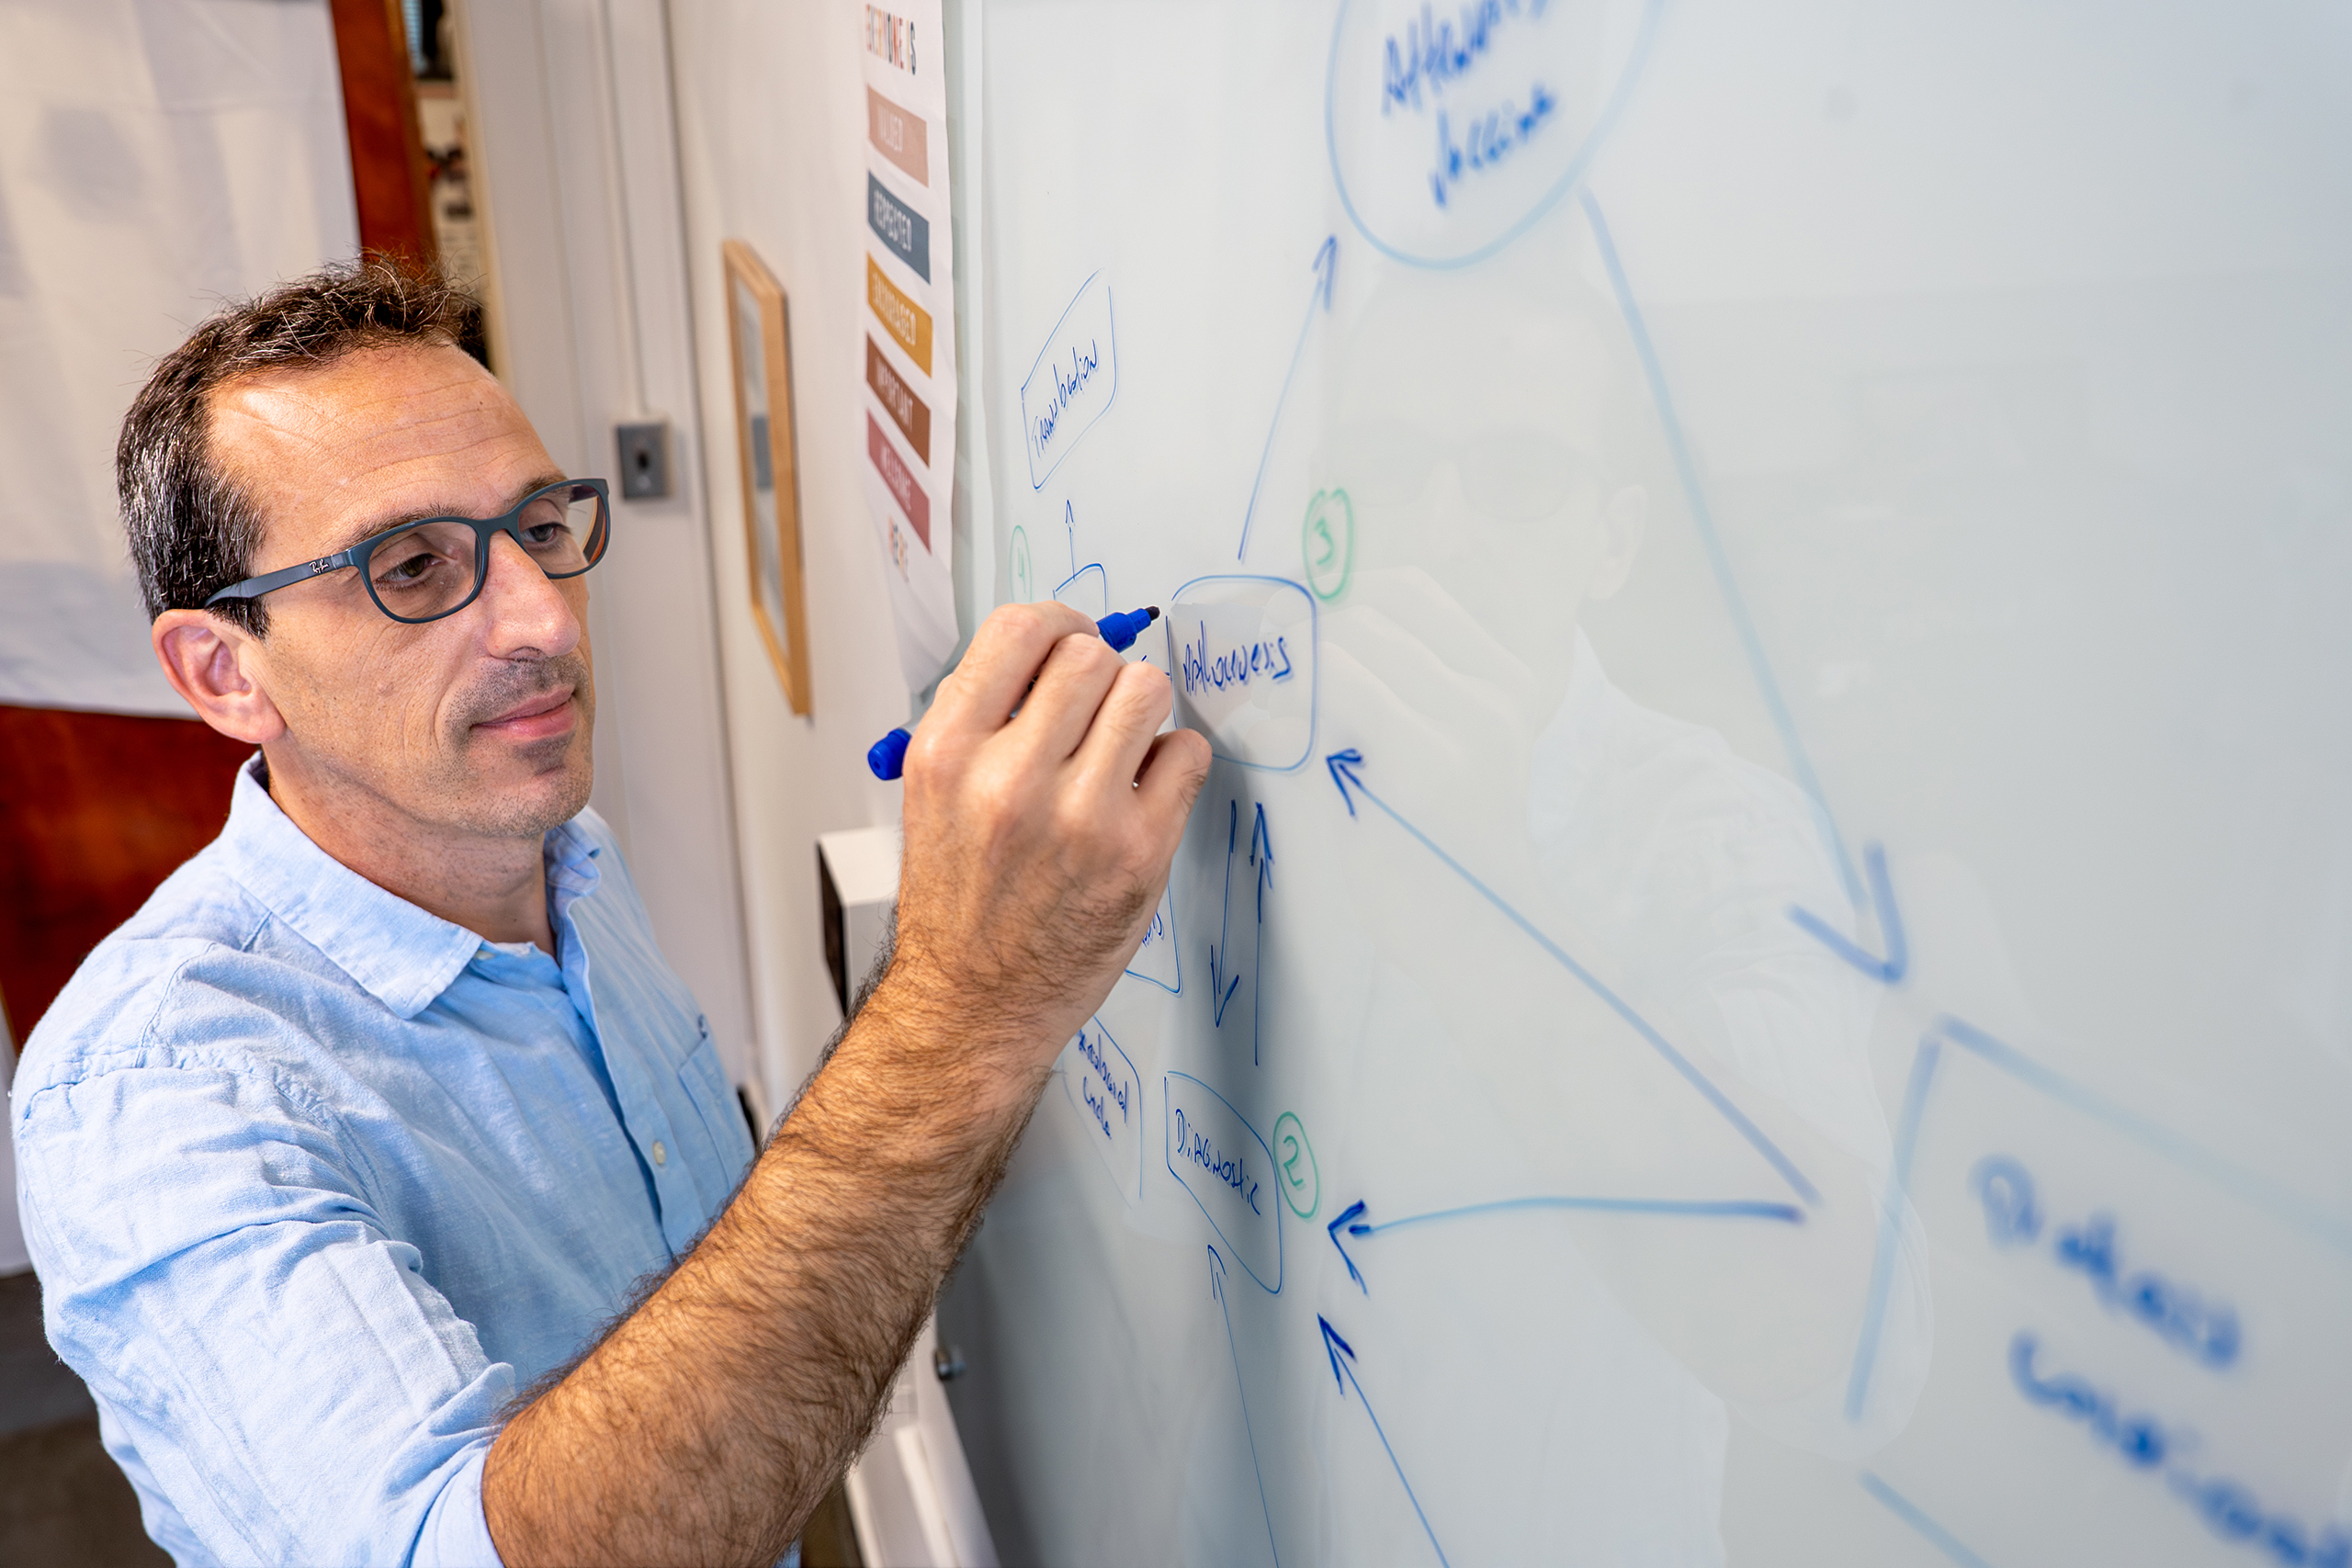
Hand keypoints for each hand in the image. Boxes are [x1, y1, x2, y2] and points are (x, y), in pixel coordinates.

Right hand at [879, 603, 1210, 1081]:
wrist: (973, 1003)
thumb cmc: (959, 901)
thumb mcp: (934, 794)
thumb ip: (984, 718)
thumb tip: (1052, 648)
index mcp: (946, 753)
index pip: (1018, 631)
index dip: (1058, 623)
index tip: (1072, 640)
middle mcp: (1009, 779)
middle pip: (1090, 655)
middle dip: (1098, 674)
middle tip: (1093, 713)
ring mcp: (1079, 817)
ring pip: (1146, 691)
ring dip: (1139, 709)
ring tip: (1119, 749)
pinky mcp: (1138, 852)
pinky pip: (1186, 754)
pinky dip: (1173, 762)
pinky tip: (1143, 791)